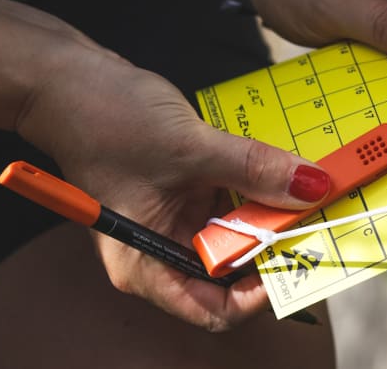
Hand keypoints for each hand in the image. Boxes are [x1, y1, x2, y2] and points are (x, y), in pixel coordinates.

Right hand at [16, 45, 330, 330]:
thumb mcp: (190, 148)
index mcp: (147, 264)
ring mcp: (170, 219)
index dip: (262, 293)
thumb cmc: (108, 119)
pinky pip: (226, 199)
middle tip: (317, 217)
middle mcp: (159, 250)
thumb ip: (254, 169)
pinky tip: (278, 168)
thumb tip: (312, 187)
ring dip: (268, 212)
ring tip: (306, 189)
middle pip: (231, 270)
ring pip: (234, 231)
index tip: (300, 256)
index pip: (215, 309)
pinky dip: (252, 187)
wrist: (69, 78)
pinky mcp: (179, 190)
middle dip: (274, 245)